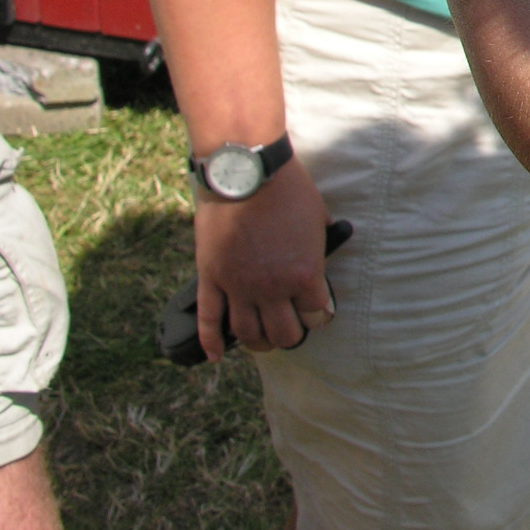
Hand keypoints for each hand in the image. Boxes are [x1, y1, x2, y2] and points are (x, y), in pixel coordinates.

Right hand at [192, 157, 331, 357]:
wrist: (247, 173)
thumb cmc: (289, 191)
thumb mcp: (318, 219)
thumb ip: (319, 247)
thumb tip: (320, 258)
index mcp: (304, 274)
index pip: (317, 315)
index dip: (319, 316)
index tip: (317, 314)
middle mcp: (272, 288)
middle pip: (283, 334)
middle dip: (290, 335)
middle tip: (290, 329)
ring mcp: (238, 286)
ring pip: (247, 333)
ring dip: (257, 342)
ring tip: (262, 340)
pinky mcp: (211, 278)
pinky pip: (208, 320)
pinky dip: (211, 341)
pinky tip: (216, 356)